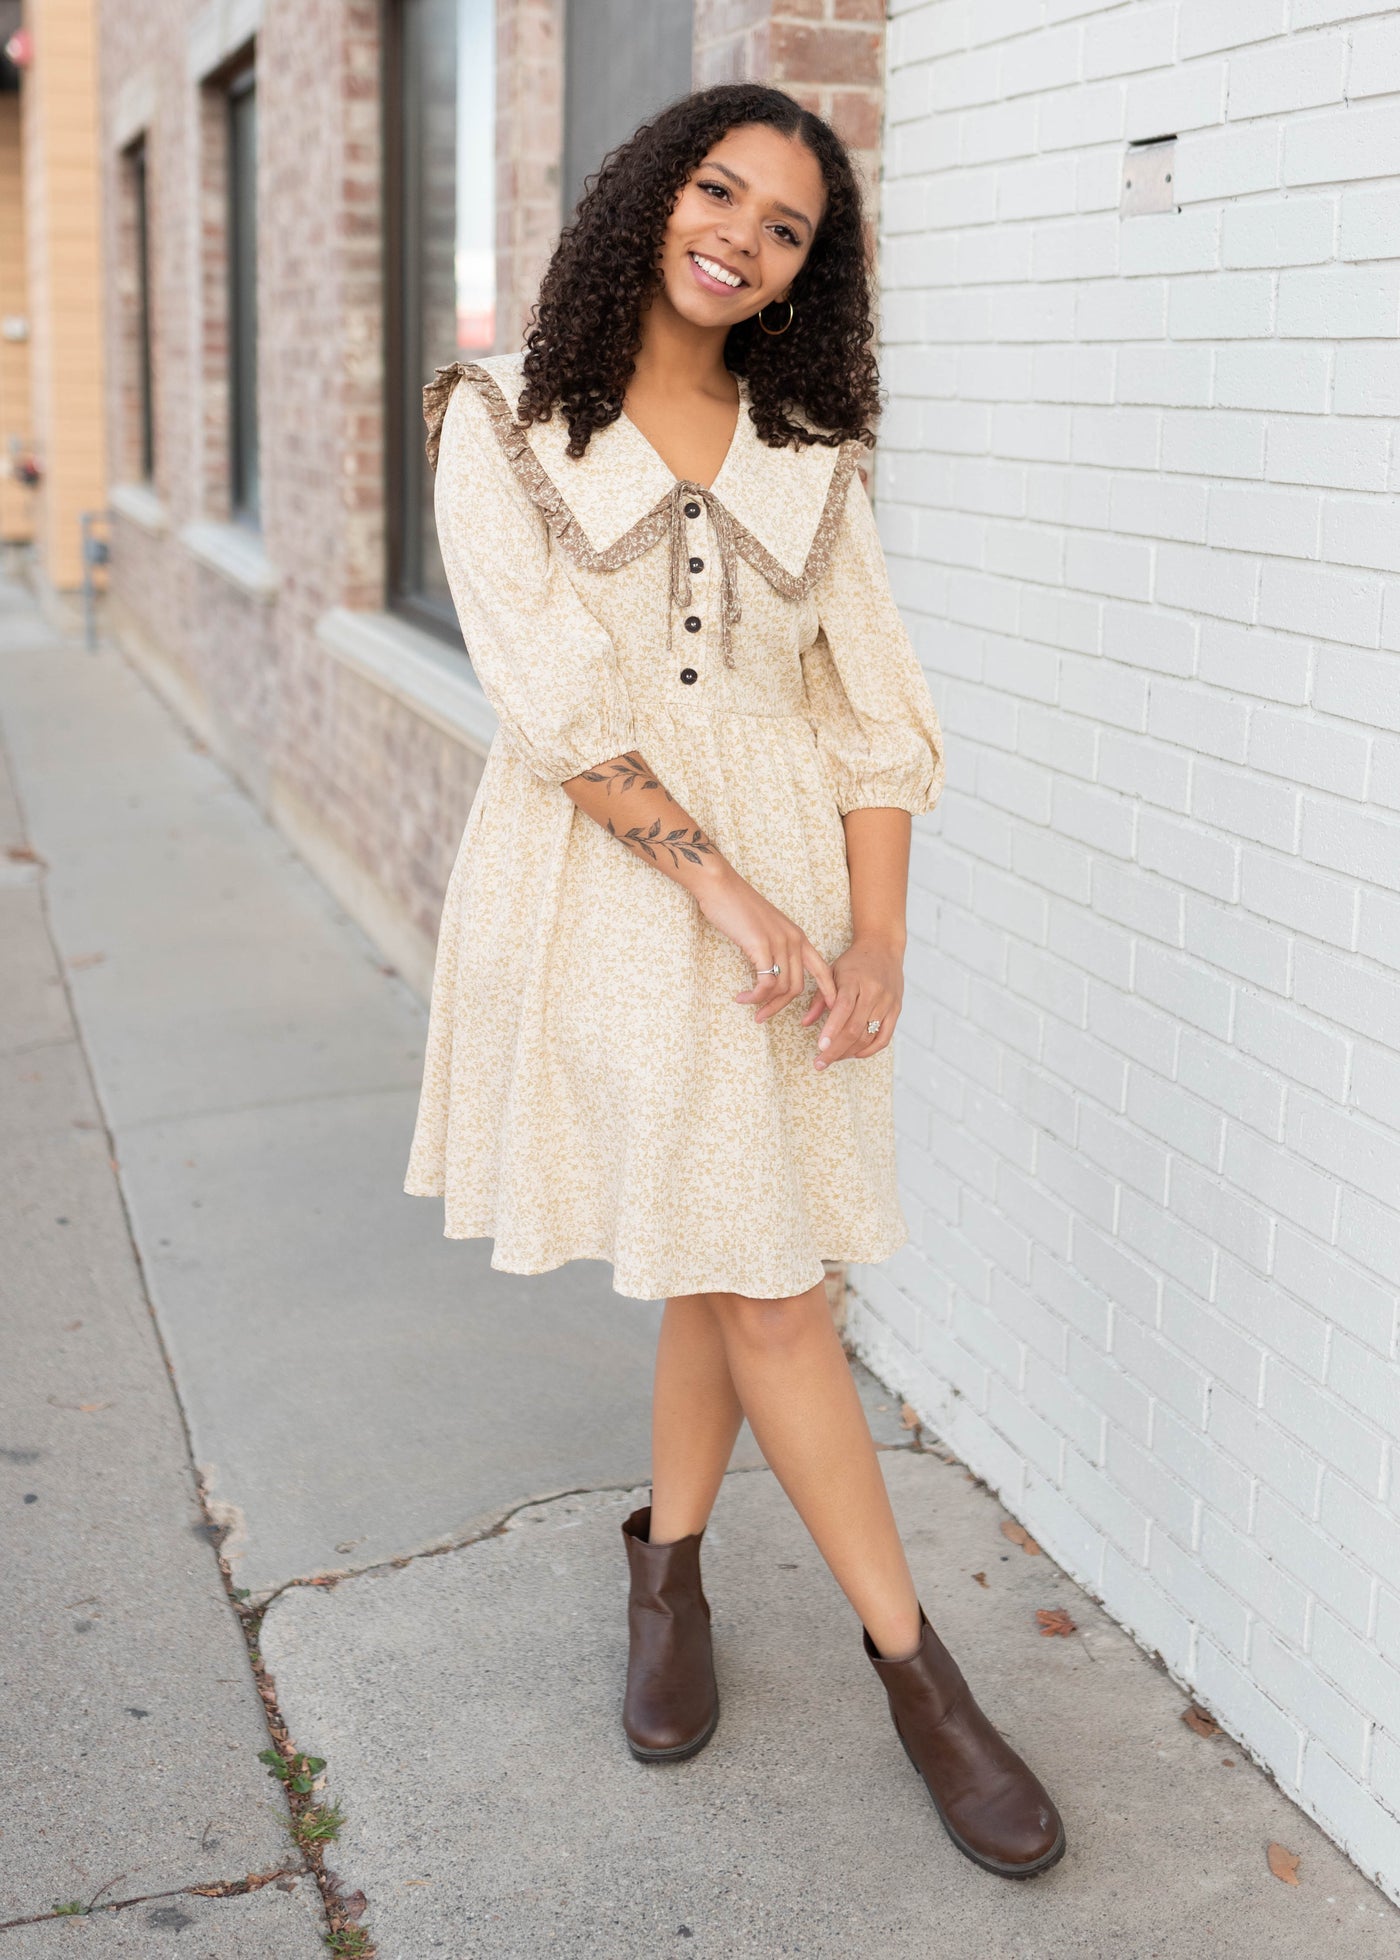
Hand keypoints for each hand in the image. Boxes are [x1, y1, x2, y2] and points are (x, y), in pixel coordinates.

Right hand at [695, 867, 836, 1024]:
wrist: (720, 887)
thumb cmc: (738, 907)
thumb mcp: (765, 929)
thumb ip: (774, 948)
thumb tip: (770, 973)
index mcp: (798, 936)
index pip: (822, 969)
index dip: (828, 992)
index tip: (828, 1011)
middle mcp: (794, 940)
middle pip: (797, 987)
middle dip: (780, 1007)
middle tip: (762, 1016)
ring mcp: (779, 942)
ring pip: (781, 988)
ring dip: (764, 1003)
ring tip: (747, 1004)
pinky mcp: (761, 946)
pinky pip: (765, 983)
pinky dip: (754, 995)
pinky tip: (742, 997)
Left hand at [801, 934, 903, 1069]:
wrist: (883, 947)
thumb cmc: (853, 962)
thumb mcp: (831, 972)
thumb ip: (819, 998)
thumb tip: (805, 1023)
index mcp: (854, 980)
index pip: (843, 1009)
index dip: (832, 1030)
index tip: (820, 1047)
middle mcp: (873, 992)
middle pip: (855, 1028)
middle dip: (836, 1050)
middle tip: (819, 1063)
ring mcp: (887, 1002)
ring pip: (868, 1036)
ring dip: (849, 1052)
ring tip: (832, 1058)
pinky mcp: (896, 1010)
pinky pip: (884, 1037)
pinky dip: (869, 1050)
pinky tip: (854, 1054)